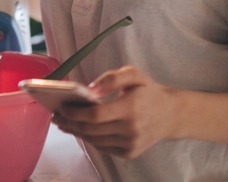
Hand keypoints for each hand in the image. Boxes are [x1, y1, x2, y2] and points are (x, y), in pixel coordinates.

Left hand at [52, 66, 178, 158]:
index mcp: (131, 108)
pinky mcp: (130, 153)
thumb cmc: (149, 92)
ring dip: (76, 132)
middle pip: (91, 130)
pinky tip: (80, 130)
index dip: (75, 113)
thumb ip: (112, 78)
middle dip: (69, 123)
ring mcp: (131, 144)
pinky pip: (102, 147)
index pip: (95, 115)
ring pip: (94, 140)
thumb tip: (90, 89)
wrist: (171, 115)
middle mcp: (131, 129)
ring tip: (64, 122)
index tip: (61, 107)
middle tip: (56, 115)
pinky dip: (89, 138)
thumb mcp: (134, 75)